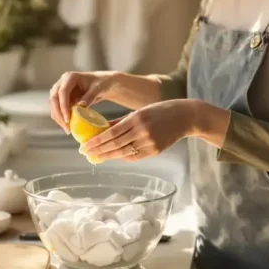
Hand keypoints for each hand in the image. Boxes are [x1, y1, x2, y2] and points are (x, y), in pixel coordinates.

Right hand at [49, 71, 116, 132]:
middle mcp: (61, 83)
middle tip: (67, 128)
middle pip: (54, 99)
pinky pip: (57, 110)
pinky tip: (68, 127)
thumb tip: (80, 106)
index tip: (68, 119)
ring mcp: (59, 91)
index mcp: (69, 77)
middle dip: (59, 114)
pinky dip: (61, 118)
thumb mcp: (98, 89)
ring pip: (53, 105)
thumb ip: (89, 96)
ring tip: (68, 130)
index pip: (62, 92)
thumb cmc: (100, 84)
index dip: (63, 106)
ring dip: (58, 118)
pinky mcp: (61, 99)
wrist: (100, 84)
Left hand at [82, 100, 197, 161]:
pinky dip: (122, 157)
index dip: (97, 141)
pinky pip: (135, 157)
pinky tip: (112, 157)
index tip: (84, 146)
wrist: (185, 117)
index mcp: (136, 118)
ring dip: (108, 156)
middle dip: (98, 150)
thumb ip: (121, 121)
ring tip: (95, 157)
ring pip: (123, 153)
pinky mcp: (156, 151)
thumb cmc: (159, 111)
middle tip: (85, 153)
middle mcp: (142, 131)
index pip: (111, 132)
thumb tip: (101, 130)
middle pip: (115, 144)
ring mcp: (150, 142)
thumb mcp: (139, 111)